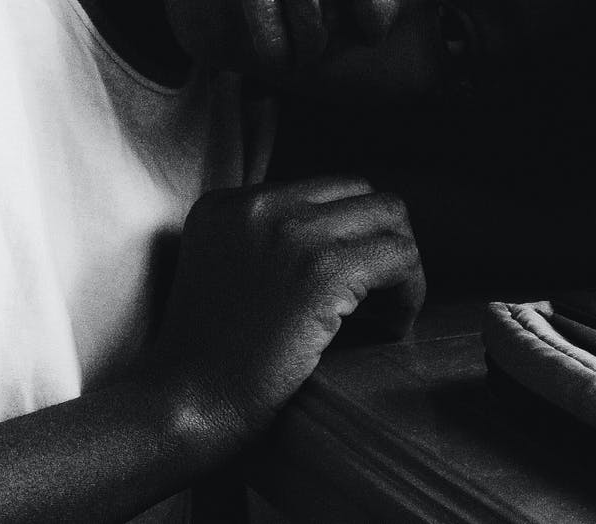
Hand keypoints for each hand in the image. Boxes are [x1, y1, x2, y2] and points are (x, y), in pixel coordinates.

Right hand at [145, 176, 424, 467]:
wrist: (184, 406)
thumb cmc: (204, 363)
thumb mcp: (218, 270)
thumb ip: (262, 241)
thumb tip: (339, 238)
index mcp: (229, 202)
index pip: (325, 188)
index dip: (349, 234)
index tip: (353, 281)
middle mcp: (260, 204)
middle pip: (362, 193)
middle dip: (380, 241)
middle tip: (379, 295)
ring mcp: (292, 232)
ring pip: (390, 217)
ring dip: (401, 264)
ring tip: (389, 311)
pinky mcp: (322, 270)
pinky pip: (400, 256)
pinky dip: (410, 291)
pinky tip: (393, 326)